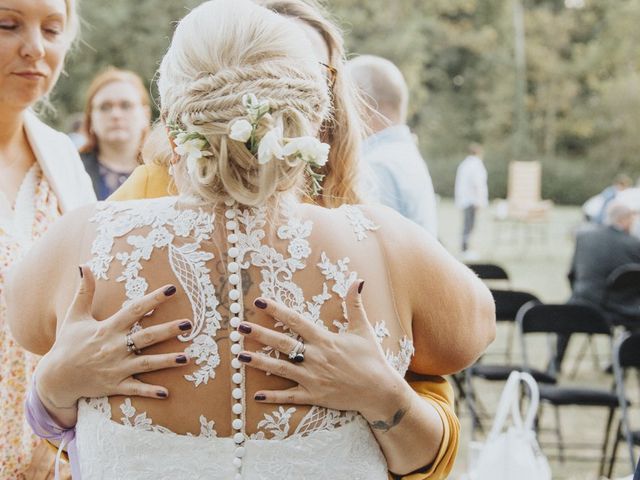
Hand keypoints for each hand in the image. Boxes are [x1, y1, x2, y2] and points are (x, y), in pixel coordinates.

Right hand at [37, 265, 191, 410]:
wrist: (54, 378)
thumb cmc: (67, 343)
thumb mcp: (75, 316)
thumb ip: (85, 291)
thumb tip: (84, 265)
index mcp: (107, 328)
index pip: (134, 310)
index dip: (153, 299)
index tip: (171, 289)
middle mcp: (114, 347)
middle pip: (146, 337)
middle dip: (168, 330)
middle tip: (188, 324)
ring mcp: (115, 368)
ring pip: (146, 363)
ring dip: (166, 361)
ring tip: (187, 357)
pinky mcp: (114, 386)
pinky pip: (134, 389)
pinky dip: (149, 392)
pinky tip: (166, 393)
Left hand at [237, 280, 408, 420]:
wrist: (380, 392)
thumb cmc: (372, 359)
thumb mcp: (363, 329)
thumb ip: (355, 304)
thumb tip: (358, 280)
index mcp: (325, 340)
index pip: (296, 321)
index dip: (277, 310)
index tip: (260, 301)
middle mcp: (315, 358)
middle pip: (282, 343)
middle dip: (259, 334)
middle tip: (239, 326)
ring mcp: (313, 378)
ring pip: (280, 369)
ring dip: (259, 362)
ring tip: (240, 356)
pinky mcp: (314, 396)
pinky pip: (290, 397)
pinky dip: (274, 396)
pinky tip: (257, 394)